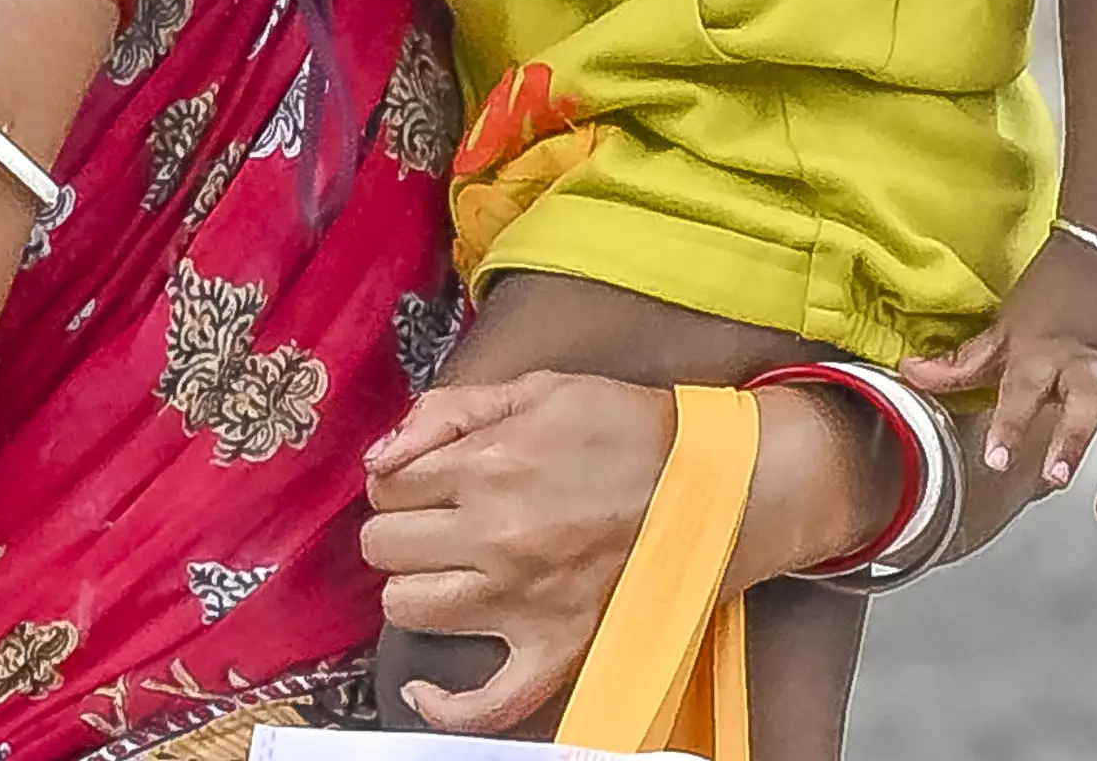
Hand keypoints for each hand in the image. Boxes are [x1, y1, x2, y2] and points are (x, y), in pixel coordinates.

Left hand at [357, 371, 675, 734]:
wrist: (716, 486)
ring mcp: (523, 602)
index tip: (426, 480)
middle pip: (385, 546)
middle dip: (403, 527)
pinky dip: (445, 704)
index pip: (388, 484)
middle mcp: (495, 536)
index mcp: (490, 464)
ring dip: (416, 588)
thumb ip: (450, 410)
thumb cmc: (629, 431)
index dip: (401, 479)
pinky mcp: (555, 652)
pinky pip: (482, 705)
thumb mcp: (540, 389)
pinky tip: (428, 685)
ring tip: (449, 571)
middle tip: (439, 519)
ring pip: (407, 610)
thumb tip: (380, 455)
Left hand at [912, 239, 1096, 526]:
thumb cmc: (1052, 295)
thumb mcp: (1006, 325)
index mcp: (1046, 348)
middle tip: (1055, 480)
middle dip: (1074, 439)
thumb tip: (908, 374)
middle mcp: (1093, 363)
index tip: (997, 461)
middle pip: (1090, 400)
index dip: (1010, 422)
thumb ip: (963, 361)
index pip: (1023, 385)